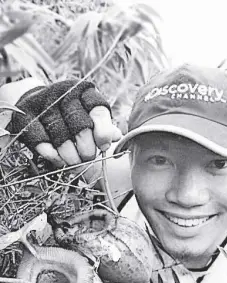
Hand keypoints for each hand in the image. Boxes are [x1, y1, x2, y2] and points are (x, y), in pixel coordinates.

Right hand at [7, 80, 121, 183]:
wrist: (35, 103)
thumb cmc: (71, 115)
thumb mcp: (91, 117)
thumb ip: (104, 127)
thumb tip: (117, 136)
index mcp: (85, 92)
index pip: (98, 111)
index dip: (103, 132)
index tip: (103, 147)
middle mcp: (64, 93)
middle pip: (81, 127)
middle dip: (87, 150)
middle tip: (87, 158)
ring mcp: (42, 102)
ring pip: (61, 138)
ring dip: (70, 156)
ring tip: (74, 162)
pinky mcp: (25, 115)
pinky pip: (41, 142)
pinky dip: (52, 156)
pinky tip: (59, 160)